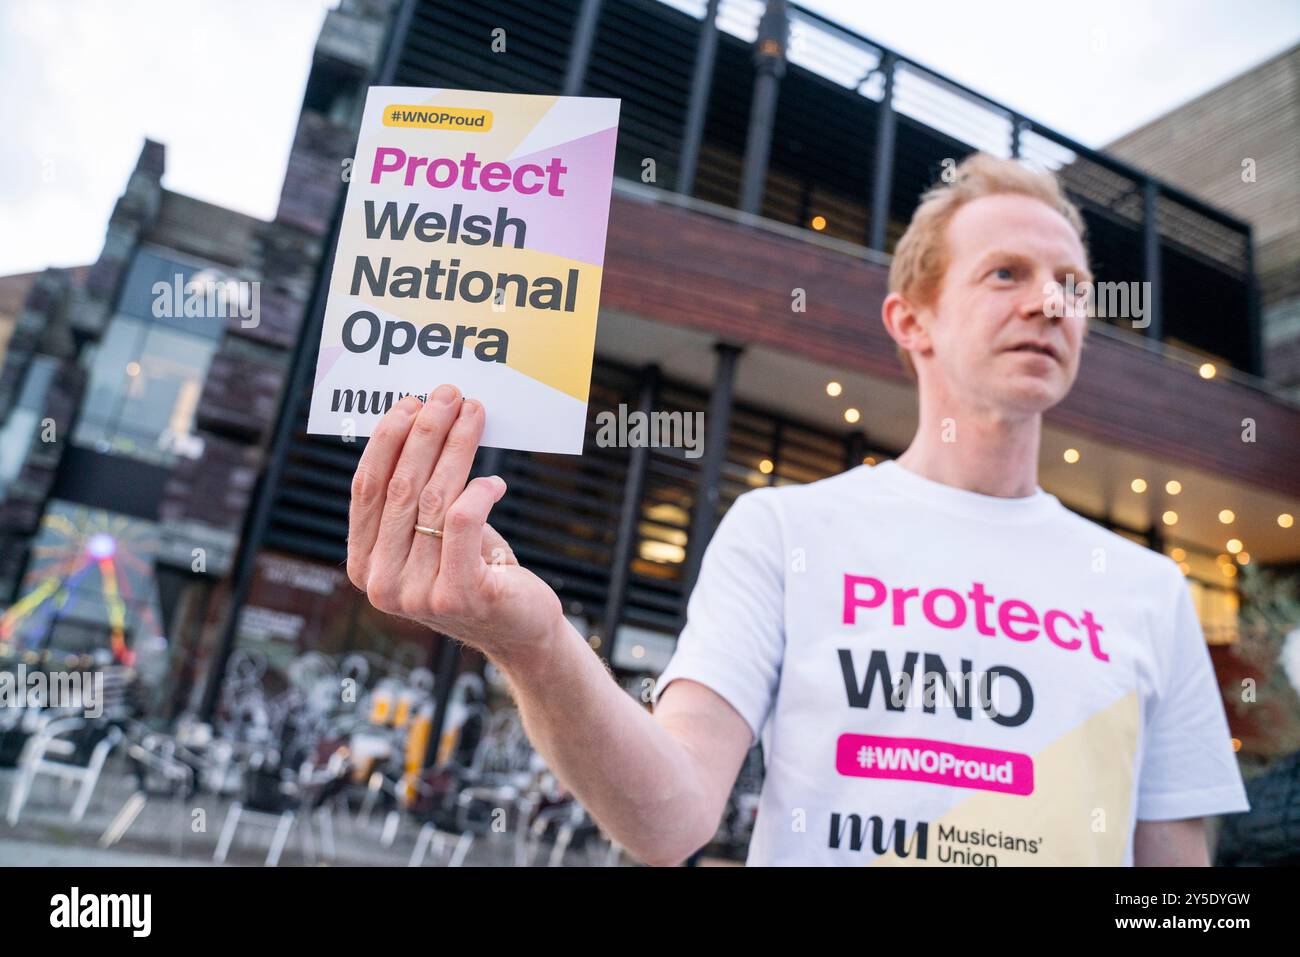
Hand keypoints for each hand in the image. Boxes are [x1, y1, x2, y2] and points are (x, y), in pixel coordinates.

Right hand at [345, 383, 563, 661]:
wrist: (518, 628)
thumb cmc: (475, 569)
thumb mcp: (433, 534)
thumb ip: (416, 496)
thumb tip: (422, 420)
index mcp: (364, 565)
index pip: (366, 489)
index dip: (386, 441)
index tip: (409, 403)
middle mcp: (382, 583)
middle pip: (400, 487)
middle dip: (425, 432)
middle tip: (447, 395)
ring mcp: (418, 593)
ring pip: (434, 498)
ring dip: (457, 446)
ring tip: (474, 413)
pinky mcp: (459, 594)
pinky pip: (463, 521)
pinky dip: (479, 490)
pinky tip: (494, 481)